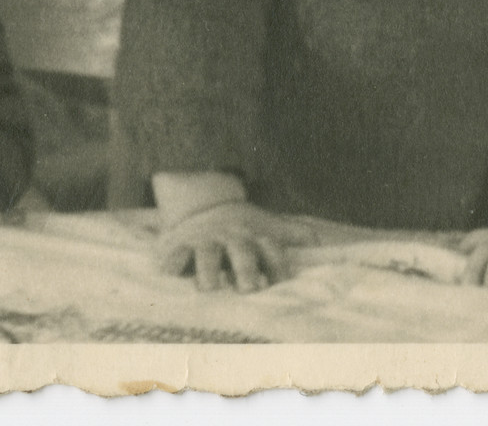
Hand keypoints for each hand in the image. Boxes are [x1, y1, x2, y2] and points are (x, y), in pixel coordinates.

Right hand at [156, 201, 321, 292]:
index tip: (278, 284)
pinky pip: (174, 252)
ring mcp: (205, 240)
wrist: (201, 199)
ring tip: (208, 288)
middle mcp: (231, 237)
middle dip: (245, 269)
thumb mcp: (264, 224)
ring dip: (208, 272)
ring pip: (207, 255)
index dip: (276, 267)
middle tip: (249, 288)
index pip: (270, 251)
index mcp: (253, 236)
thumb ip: (290, 233)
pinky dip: (171, 262)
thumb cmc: (239, 225)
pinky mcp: (180, 242)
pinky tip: (170, 273)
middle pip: (241, 252)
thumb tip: (317, 239)